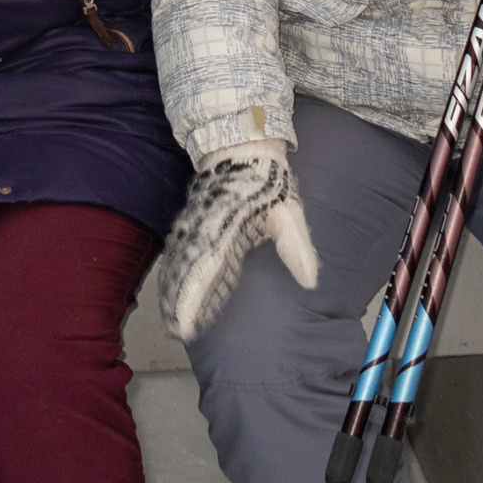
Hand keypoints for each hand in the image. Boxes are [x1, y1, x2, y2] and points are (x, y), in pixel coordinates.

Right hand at [160, 139, 318, 343]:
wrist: (242, 149)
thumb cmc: (268, 183)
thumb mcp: (289, 211)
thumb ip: (296, 247)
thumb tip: (310, 282)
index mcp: (228, 227)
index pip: (208, 268)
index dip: (195, 297)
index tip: (188, 322)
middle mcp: (204, 228)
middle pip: (187, 270)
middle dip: (179, 302)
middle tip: (176, 332)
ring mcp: (194, 225)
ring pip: (179, 262)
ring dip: (173, 291)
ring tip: (172, 322)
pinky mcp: (190, 223)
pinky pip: (178, 252)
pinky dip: (173, 274)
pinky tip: (172, 292)